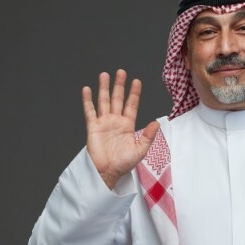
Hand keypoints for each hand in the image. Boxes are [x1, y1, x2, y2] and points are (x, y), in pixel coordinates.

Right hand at [81, 69, 159, 189]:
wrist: (107, 172)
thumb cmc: (123, 164)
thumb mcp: (140, 150)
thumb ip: (148, 136)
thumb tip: (156, 123)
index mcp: (127, 126)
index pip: (131, 105)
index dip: (134, 93)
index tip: (136, 81)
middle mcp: (115, 121)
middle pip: (117, 99)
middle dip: (119, 85)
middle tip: (121, 72)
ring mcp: (104, 123)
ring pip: (104, 101)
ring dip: (104, 88)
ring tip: (104, 75)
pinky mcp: (93, 127)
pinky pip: (90, 111)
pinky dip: (88, 101)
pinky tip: (87, 90)